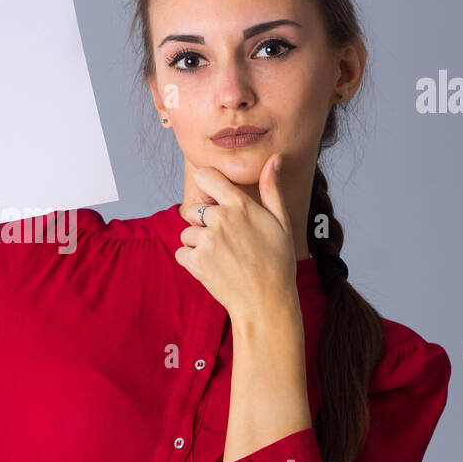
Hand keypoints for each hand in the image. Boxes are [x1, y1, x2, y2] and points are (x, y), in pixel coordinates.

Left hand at [176, 156, 299, 325]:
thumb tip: (274, 158)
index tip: (214, 201)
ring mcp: (207, 240)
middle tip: (226, 243)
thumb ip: (271, 189)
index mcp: (240, 205)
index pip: (205, 177)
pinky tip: (213, 269)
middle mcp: (221, 218)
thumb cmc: (277, 262)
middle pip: (192, 210)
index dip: (206, 187)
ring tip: (223, 258)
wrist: (267, 302)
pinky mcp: (196, 261)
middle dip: (203, 224)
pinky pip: (181, 253)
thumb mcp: (281, 222)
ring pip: (187, 233)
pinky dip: (192, 262)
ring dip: (198, 245)